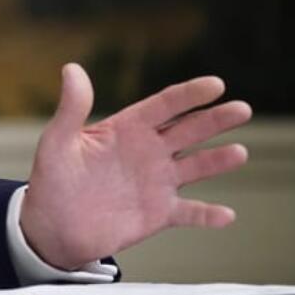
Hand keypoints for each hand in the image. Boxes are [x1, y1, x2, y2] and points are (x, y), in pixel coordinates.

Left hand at [20, 63, 251, 269]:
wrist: (52, 227)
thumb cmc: (52, 179)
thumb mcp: (58, 141)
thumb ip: (72, 107)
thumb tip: (72, 68)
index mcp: (127, 129)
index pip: (164, 105)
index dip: (190, 94)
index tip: (216, 84)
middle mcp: (148, 152)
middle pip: (189, 131)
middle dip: (215, 120)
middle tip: (242, 109)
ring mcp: (156, 182)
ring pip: (196, 167)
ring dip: (218, 160)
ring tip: (239, 153)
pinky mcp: (159, 214)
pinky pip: (190, 213)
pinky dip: (208, 215)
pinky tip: (227, 216)